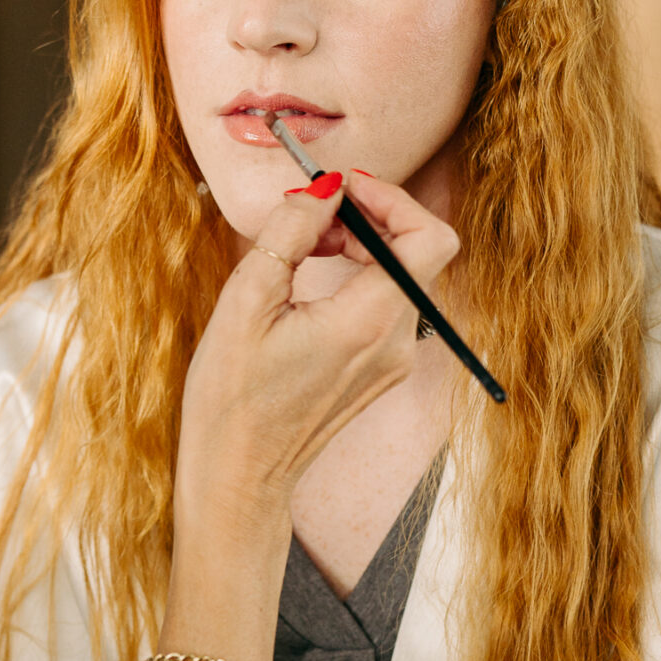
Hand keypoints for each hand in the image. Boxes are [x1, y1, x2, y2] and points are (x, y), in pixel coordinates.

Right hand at [175, 170, 459, 564]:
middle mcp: (395, 341)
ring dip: (359, 245)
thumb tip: (324, 187)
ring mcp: (392, 359)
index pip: (429, 237)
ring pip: (400, 275)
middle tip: (310, 214)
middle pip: (416, 251)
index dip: (393, 200)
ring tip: (302, 247)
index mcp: (368, 321)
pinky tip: (308, 282)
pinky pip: (385, 303)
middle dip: (368, 217)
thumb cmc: (231, 397)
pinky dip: (356, 276)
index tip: (345, 188)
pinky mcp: (380, 368)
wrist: (238, 474)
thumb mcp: (246, 300)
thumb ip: (291, 232)